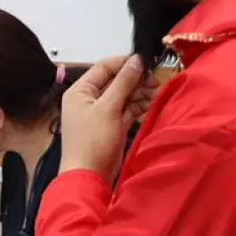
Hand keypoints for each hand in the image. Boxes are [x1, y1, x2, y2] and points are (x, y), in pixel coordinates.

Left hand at [60, 54, 148, 177]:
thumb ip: (123, 82)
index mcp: (80, 90)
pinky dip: (138, 106)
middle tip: (154, 81)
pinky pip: (126, 109)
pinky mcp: (111, 124)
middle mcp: (88, 99)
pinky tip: (150, 105)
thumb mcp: (108, 108)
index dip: (125, 63)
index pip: (104, 67)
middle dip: (135, 80)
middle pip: (115, 80)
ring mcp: (100, 112)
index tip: (146, 63)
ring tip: (155, 94)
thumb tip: (136, 60)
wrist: (89, 175)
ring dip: (139, 93)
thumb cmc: (92, 142)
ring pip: (123, 95)